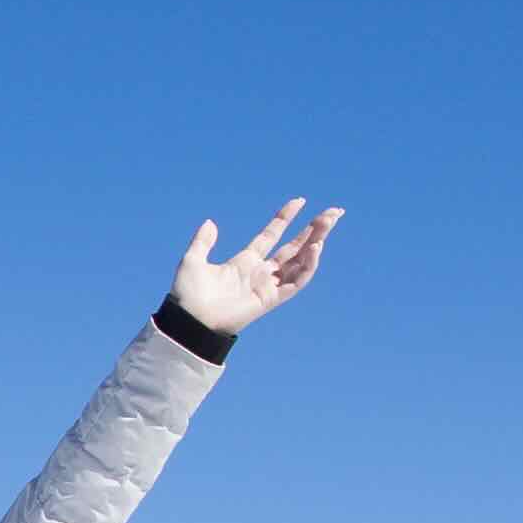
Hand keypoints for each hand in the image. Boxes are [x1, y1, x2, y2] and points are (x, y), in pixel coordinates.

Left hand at [170, 202, 342, 338]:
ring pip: (300, 261)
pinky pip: (296, 281)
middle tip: (334, 212)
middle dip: (314, 229)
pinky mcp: (271, 299)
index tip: (300, 200)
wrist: (190, 321)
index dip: (285, 218)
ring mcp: (267, 285)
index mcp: (244, 262)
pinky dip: (308, 266)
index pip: (271, 235)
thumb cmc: (188, 296)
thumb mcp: (192, 261)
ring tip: (329, 223)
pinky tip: (315, 247)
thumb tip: (210, 222)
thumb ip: (203, 242)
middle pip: (293, 247)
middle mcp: (260, 272)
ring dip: (316, 242)